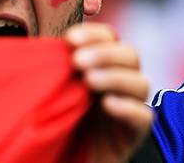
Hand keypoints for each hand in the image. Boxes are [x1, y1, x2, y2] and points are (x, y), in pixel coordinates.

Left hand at [65, 23, 152, 162]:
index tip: (70, 39)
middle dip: (104, 54)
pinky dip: (127, 107)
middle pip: (130, 55)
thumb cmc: (57, 120)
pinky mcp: (134, 132)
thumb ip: (54, 67)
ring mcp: (131, 106)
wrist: (65, 158)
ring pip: (141, 83)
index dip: (93, 34)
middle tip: (77, 62)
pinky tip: (107, 104)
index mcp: (103, 65)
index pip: (109, 38)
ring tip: (89, 80)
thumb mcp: (54, 88)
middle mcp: (121, 82)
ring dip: (115, 76)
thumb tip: (40, 44)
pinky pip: (143, 116)